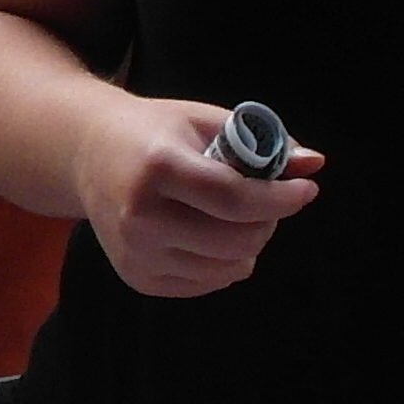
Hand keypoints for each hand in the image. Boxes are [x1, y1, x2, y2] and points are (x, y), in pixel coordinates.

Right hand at [72, 97, 322, 297]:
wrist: (89, 155)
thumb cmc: (154, 133)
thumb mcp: (204, 120)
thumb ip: (261, 143)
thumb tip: (314, 163)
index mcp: (157, 167)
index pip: (233, 198)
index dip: (279, 198)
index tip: (305, 189)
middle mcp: (141, 216)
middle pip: (235, 239)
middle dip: (269, 220)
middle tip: (269, 200)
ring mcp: (136, 253)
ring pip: (228, 267)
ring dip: (250, 243)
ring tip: (239, 216)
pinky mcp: (138, 278)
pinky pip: (208, 283)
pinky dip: (225, 262)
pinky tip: (213, 234)